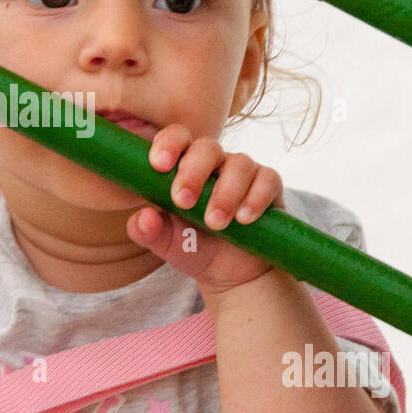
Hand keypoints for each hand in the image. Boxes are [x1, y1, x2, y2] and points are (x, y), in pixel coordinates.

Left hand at [125, 123, 285, 298]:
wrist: (231, 273)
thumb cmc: (193, 248)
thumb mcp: (166, 244)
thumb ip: (147, 232)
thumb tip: (142, 218)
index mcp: (184, 166)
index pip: (176, 139)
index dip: (167, 145)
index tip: (158, 165)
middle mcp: (214, 163)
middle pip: (207, 147)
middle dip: (193, 172)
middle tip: (183, 202)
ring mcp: (243, 172)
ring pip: (239, 164)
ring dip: (225, 193)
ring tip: (215, 223)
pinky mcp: (269, 185)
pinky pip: (267, 179)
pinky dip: (255, 198)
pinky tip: (244, 219)